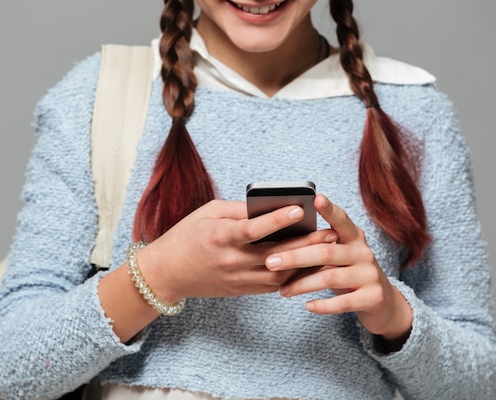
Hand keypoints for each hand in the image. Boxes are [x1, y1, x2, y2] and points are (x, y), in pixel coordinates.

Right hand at [137, 199, 337, 302]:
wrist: (166, 273)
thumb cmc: (187, 235)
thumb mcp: (208, 213)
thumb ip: (238, 210)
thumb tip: (268, 206)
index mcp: (220, 236)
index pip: (253, 229)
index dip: (277, 220)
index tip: (299, 209)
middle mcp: (231, 260)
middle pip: (274, 254)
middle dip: (304, 244)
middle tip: (330, 233)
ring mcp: (237, 279)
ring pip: (278, 274)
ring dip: (304, 263)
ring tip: (325, 249)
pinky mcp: (241, 290)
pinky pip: (272, 285)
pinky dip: (291, 275)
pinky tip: (308, 264)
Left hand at [265, 194, 411, 347]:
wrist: (381, 301)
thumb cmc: (348, 272)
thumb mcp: (339, 255)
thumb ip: (319, 246)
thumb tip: (279, 240)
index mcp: (354, 237)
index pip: (341, 219)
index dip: (329, 209)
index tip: (315, 198)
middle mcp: (363, 252)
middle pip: (326, 251)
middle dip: (295, 257)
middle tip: (270, 261)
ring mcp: (369, 275)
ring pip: (330, 277)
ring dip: (302, 284)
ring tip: (282, 290)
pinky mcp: (372, 297)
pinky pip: (343, 302)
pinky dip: (323, 305)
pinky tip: (307, 306)